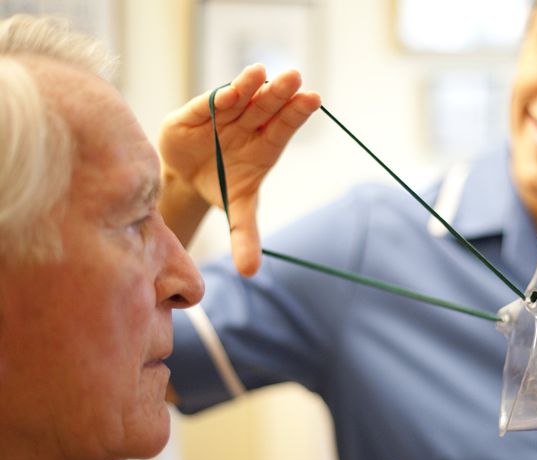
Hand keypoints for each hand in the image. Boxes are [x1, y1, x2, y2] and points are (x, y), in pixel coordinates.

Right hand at [158, 64, 320, 275]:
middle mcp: (250, 125)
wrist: (187, 177)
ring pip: (244, 97)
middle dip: (281, 94)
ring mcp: (226, 115)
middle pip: (269, 107)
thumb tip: (250, 273)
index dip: (297, 113)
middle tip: (296, 78)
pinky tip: (234, 86)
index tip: (313, 99)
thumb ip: (245, 236)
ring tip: (265, 73)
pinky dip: (222, 95)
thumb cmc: (222, 186)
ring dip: (254, 85)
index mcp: (266, 146)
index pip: (285, 127)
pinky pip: (211, 101)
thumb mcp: (236, 212)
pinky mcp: (198, 111)